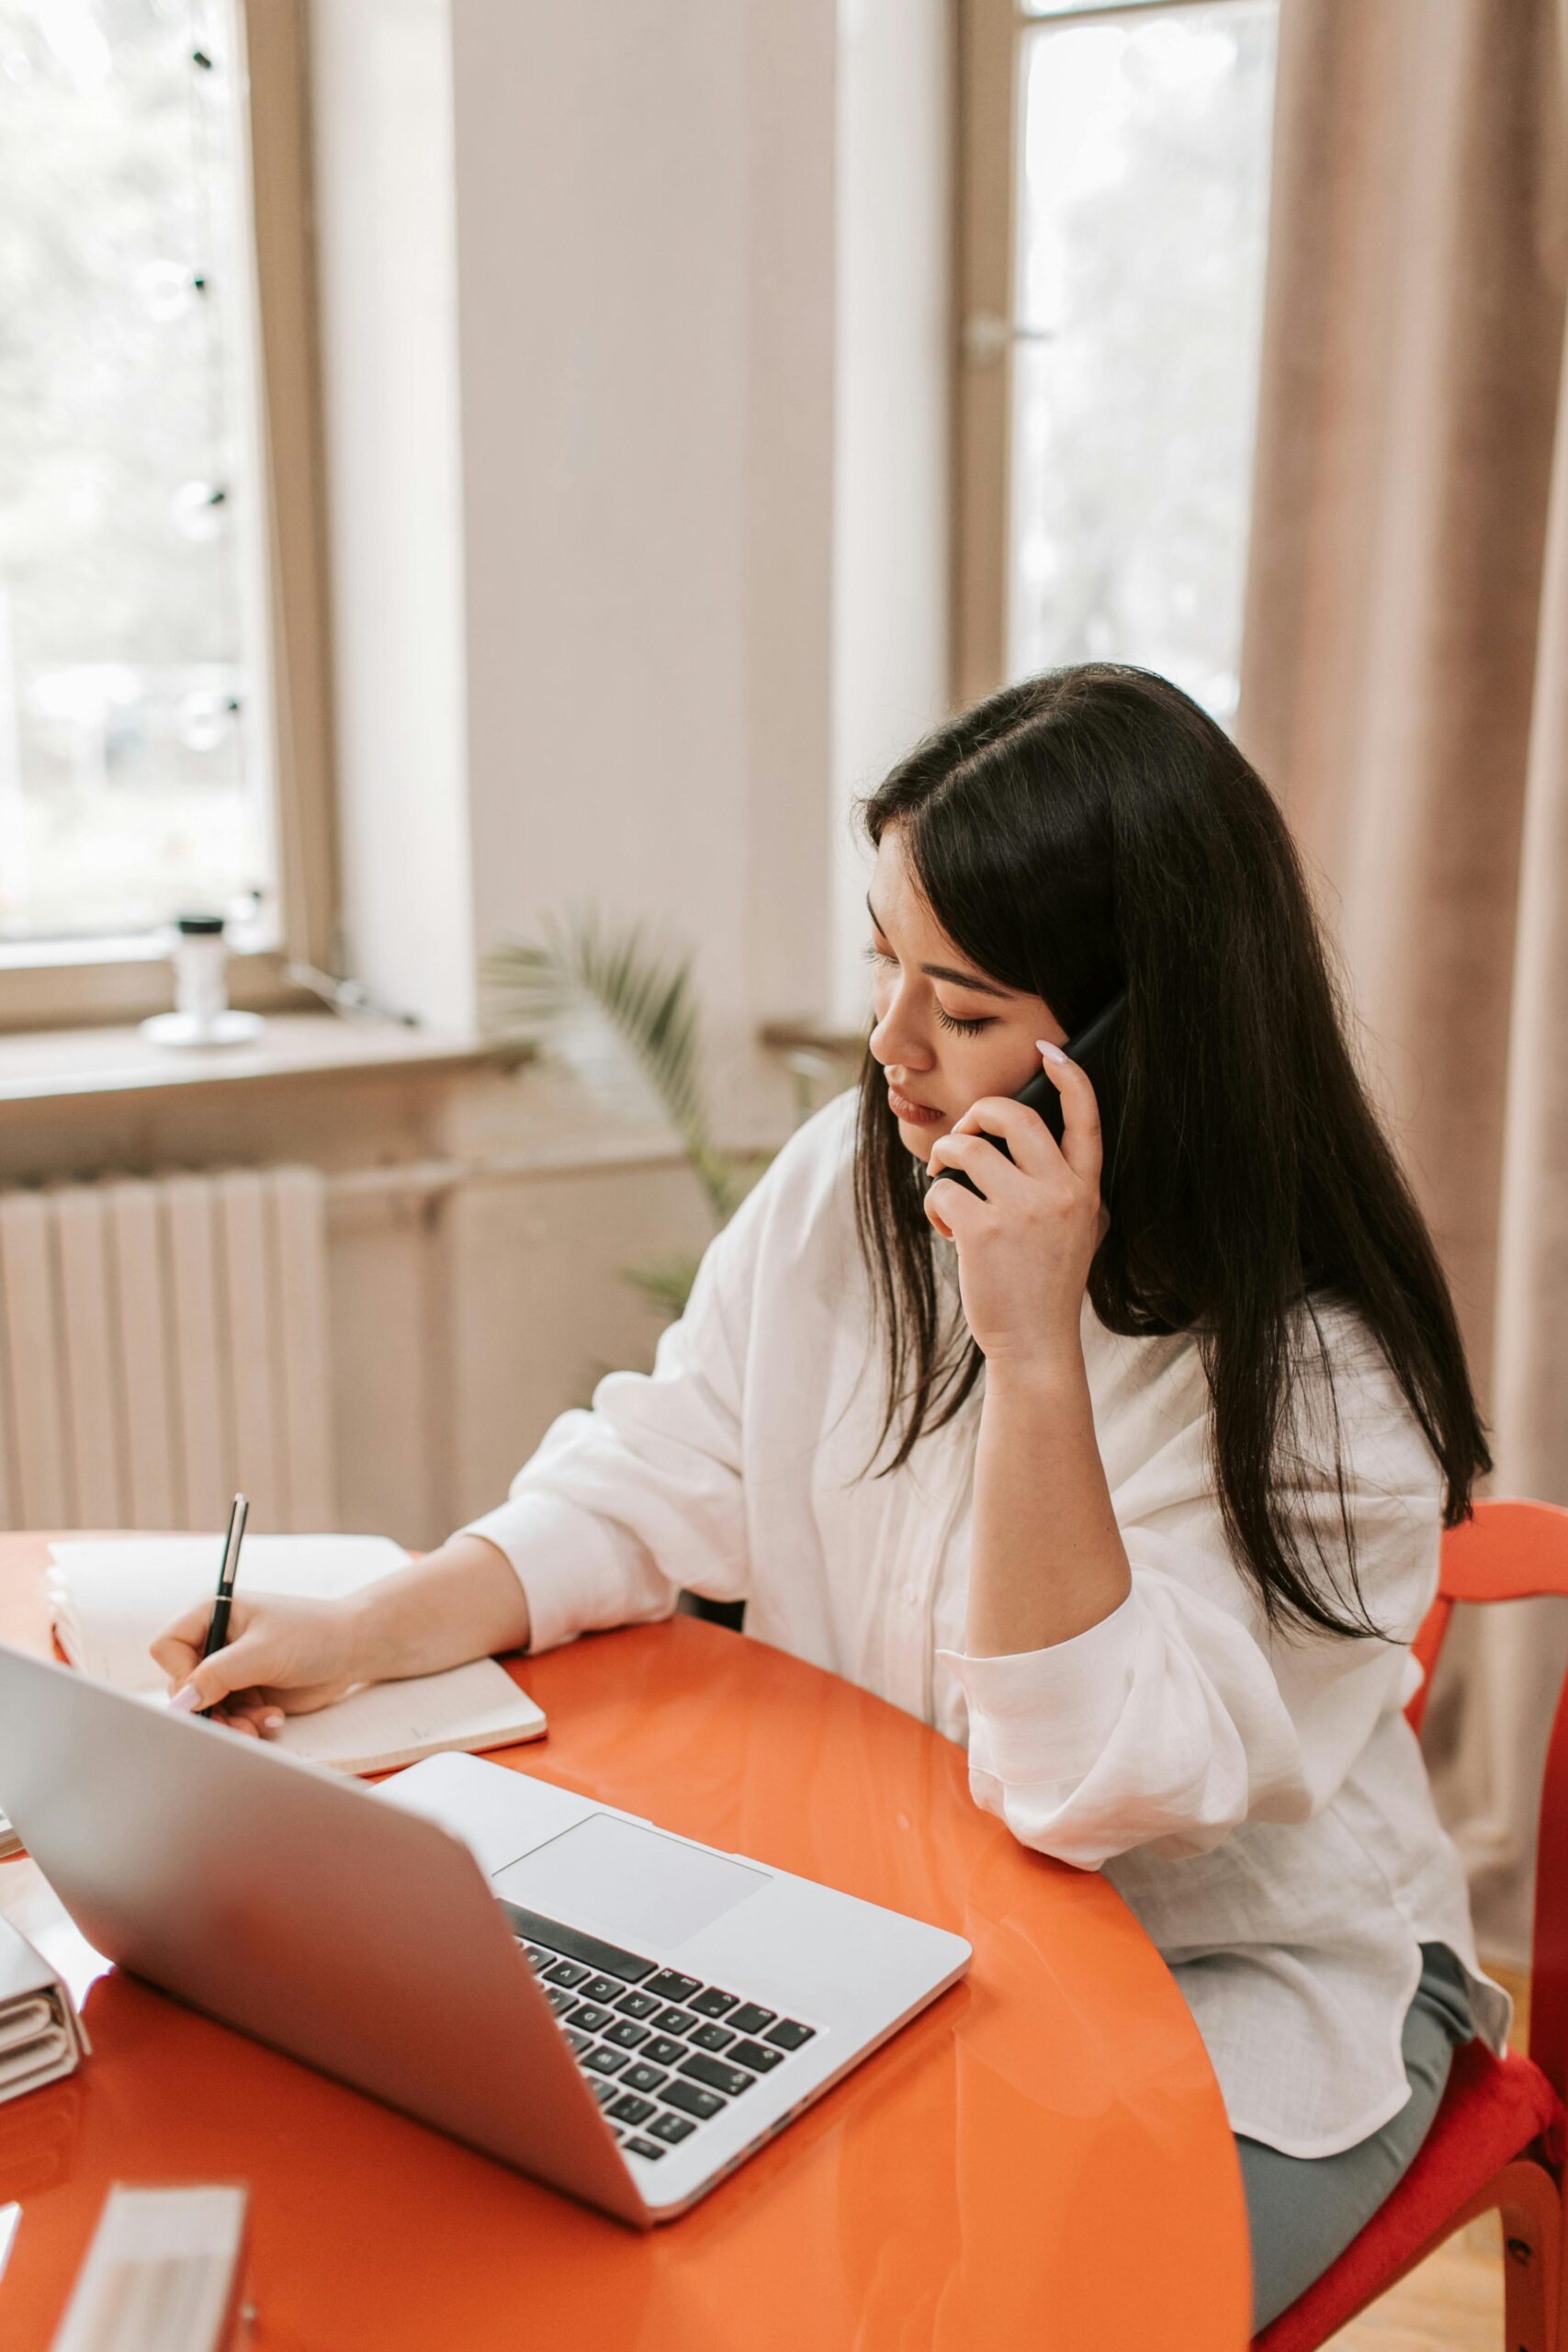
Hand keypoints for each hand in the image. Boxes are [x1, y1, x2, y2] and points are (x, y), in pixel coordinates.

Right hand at [149, 1591, 367, 1735]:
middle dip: (209, 1709)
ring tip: (258, 1725)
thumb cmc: (312, 1635)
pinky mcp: (244, 1690)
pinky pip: (228, 1717)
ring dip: (230, 1722)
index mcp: (211, 1613)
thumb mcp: (263, 1652)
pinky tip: (273, 1719)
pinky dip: (247, 1724)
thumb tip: (182, 1701)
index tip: (206, 1692)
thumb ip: (218, 1675)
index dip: (180, 1674)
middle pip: (182, 1684)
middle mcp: (215, 1640)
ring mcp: (229, 1668)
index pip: (167, 1647)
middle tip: (236, 1724)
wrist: (353, 1649)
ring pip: (205, 1707)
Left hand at [924, 1042, 1107, 1371]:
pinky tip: (946, 1229)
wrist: (1036, 1343)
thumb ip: (1065, 1186)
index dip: (1070, 1075)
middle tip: (964, 1138)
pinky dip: (935, 1205)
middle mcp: (1059, 1191)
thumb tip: (1027, 1139)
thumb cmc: (1047, 1283)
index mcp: (1085, 1188)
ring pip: (966, 1149)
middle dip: (977, 1114)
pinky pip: (943, 1190)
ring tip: (946, 1187)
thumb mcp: (1079, 1229)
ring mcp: (1022, 1209)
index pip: (1086, 1117)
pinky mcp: (983, 1230)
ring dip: (944, 1161)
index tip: (1050, 1049)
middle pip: (1013, 1115)